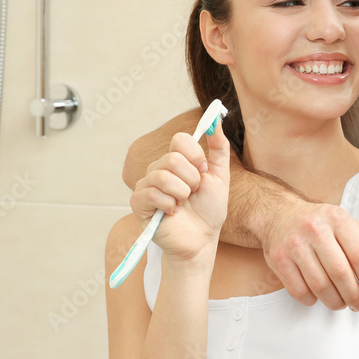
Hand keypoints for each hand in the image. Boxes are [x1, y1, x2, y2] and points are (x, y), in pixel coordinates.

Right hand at [130, 129, 230, 261]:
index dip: (195, 156)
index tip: (204, 172)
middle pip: (172, 159)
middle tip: (193, 193)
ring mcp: (146, 185)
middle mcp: (159, 168)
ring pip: (162, 176)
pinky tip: (172, 213)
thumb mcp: (220, 176)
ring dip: (181, 194)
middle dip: (191, 180)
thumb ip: (219, 148)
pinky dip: (168, 205)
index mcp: (176, 160)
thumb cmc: (210, 209)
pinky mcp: (138, 203)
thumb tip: (216, 120)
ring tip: (183, 204)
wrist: (203, 238)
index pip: (180, 139)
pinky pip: (151, 193)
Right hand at [263, 199, 358, 311]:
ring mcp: (294, 243)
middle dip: (354, 296)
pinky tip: (318, 296)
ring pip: (320, 286)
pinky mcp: (278, 259)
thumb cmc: (322, 225)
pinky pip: (299, 291)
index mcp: (338, 218)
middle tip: (358, 305)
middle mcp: (315, 228)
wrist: (280, 215)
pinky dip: (312, 300)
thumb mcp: (350, 228)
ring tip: (341, 303)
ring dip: (335, 302)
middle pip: (341, 274)